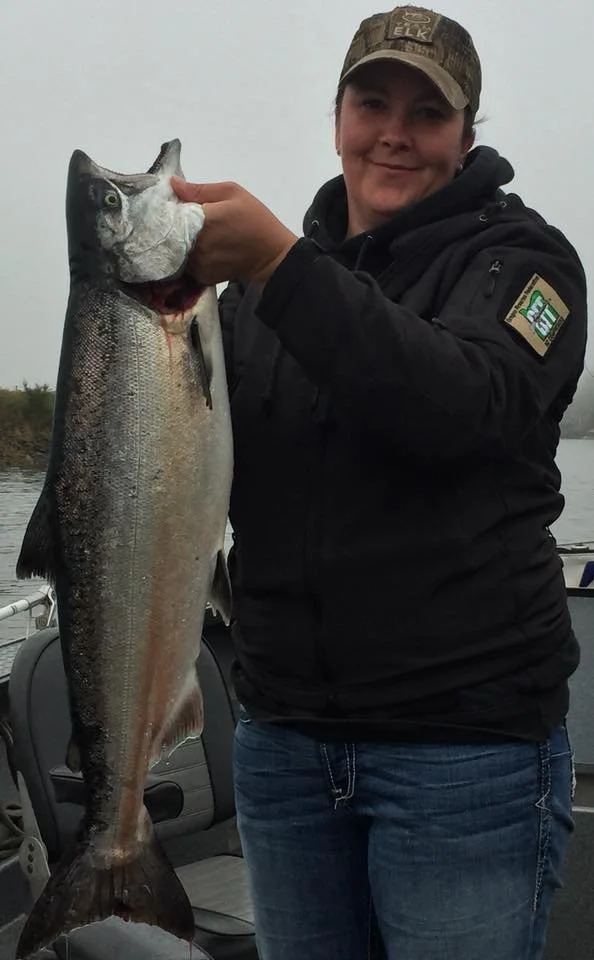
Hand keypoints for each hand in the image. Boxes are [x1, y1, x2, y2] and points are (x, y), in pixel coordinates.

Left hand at [171, 178, 297, 286]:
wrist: (270, 255)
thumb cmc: (254, 219)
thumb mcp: (232, 193)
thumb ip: (199, 190)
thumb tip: (172, 183)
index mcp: (204, 219)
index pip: (172, 213)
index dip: (171, 209)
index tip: (176, 205)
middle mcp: (198, 244)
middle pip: (172, 233)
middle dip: (175, 226)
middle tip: (187, 220)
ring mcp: (199, 263)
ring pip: (177, 250)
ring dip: (180, 243)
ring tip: (196, 235)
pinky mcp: (202, 276)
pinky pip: (186, 264)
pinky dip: (190, 257)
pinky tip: (202, 250)